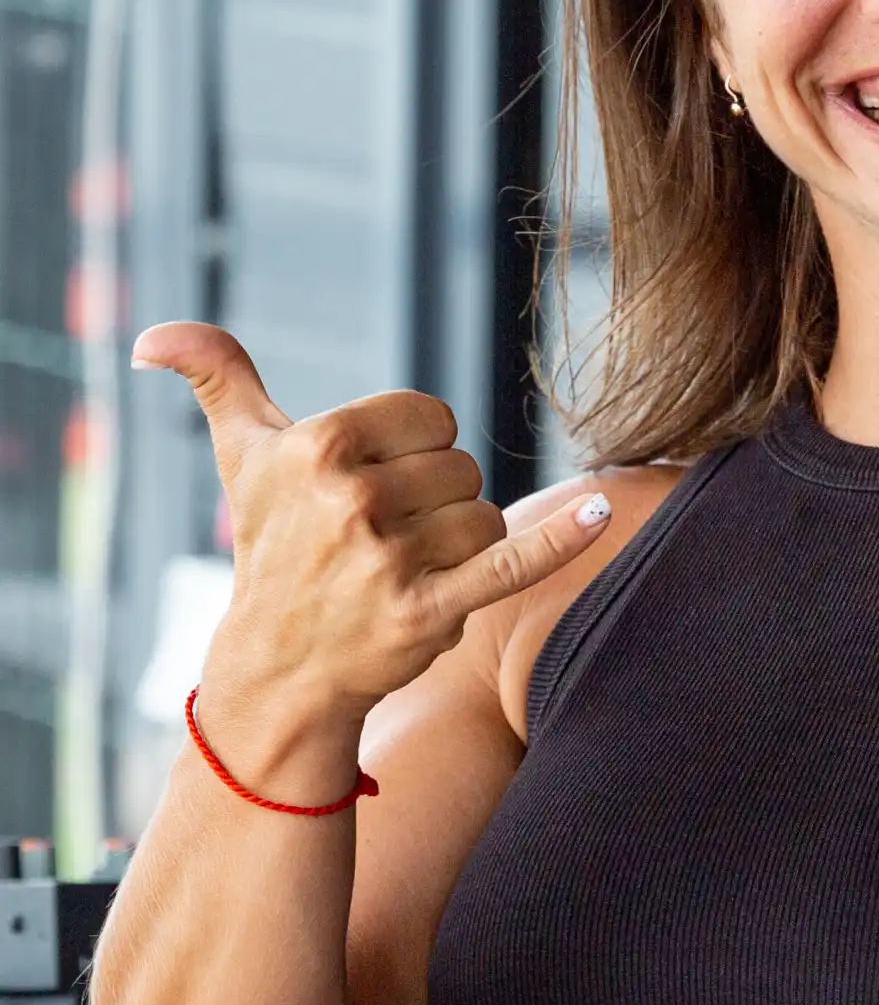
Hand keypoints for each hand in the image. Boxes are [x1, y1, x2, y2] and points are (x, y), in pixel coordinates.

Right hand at [133, 321, 610, 741]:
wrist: (279, 669)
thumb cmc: (271, 549)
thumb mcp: (242, 458)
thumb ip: (216, 377)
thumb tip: (151, 335)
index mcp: (318, 445)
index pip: (429, 416)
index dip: (417, 450)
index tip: (378, 485)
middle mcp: (351, 498)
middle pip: (461, 467)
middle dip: (436, 502)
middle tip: (385, 541)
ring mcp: (389, 559)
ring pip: (486, 515)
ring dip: (462, 546)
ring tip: (406, 573)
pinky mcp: (428, 612)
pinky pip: (514, 561)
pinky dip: (561, 539)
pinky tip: (600, 513)